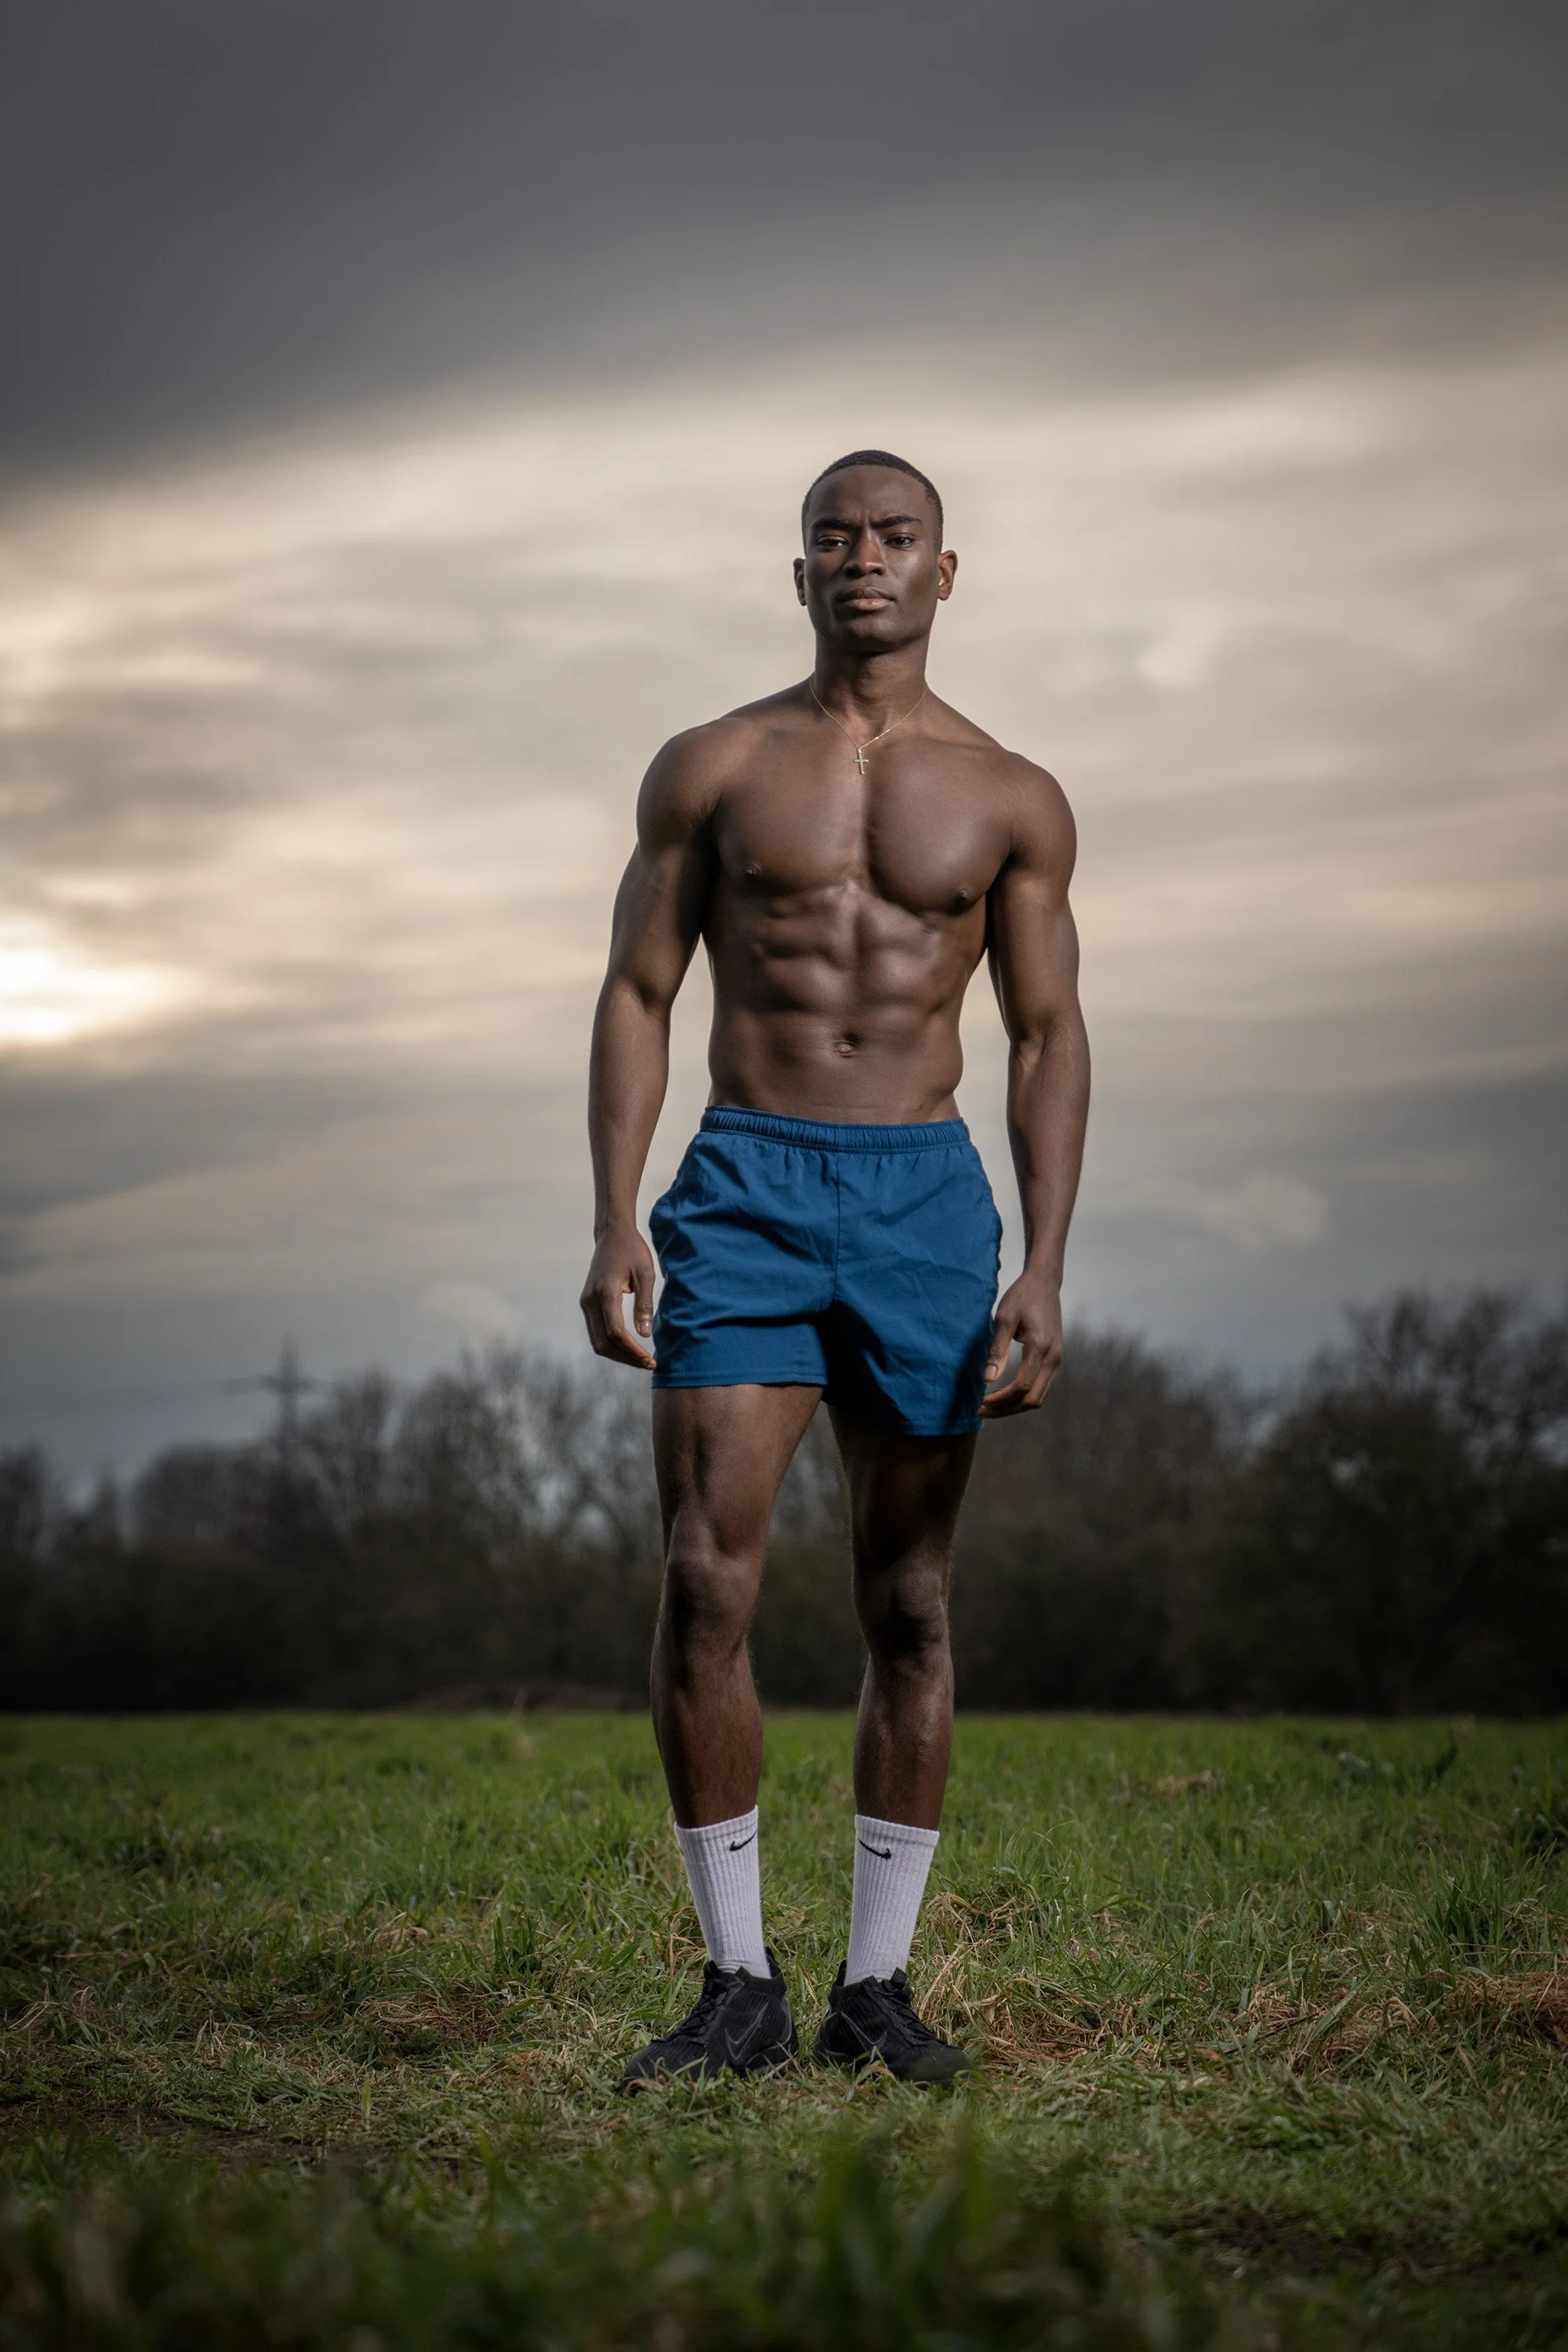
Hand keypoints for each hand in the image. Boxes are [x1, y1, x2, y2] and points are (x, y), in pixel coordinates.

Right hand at [579, 1225, 656, 1369]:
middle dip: (626, 1357)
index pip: (615, 1332)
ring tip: (641, 1359)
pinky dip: (611, 1344)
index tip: (650, 1359)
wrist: (612, 1234)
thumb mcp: (646, 1273)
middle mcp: (589, 1300)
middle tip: (649, 1364)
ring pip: (597, 1341)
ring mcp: (585, 1303)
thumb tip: (645, 1335)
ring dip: (618, 1354)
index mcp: (605, 1292)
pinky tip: (630, 1346)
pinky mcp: (587, 1303)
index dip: (632, 1350)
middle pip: (603, 1343)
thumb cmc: (633, 1250)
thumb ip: (645, 1304)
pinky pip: (596, 1332)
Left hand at [981, 1271, 1062, 1416]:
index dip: (1001, 1400)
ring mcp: (1057, 1360)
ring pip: (1038, 1397)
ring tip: (989, 1406)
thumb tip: (987, 1379)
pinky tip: (1003, 1394)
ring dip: (1014, 1406)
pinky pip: (1040, 1387)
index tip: (980, 1402)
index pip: (1022, 1386)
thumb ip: (997, 1349)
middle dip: (1006, 1409)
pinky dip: (1022, 1396)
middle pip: (1032, 1399)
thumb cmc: (1021, 1296)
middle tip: (981, 1411)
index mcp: (1041, 1347)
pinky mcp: (1054, 1359)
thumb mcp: (1004, 1318)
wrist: (1044, 1283)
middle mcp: (1054, 1358)